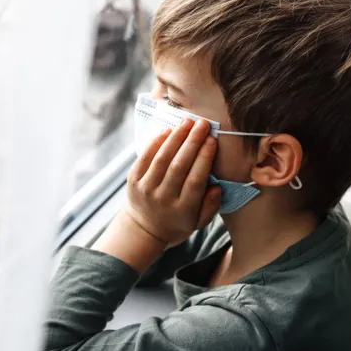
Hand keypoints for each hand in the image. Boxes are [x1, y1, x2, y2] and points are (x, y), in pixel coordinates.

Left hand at [124, 117, 220, 246]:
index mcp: (183, 210)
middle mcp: (163, 199)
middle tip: (203, 124)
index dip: (204, 158)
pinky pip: (145, 157)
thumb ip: (211, 206)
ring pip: (162, 159)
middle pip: (179, 166)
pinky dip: (156, 142)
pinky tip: (168, 130)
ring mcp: (146, 189)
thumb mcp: (198, 222)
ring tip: (187, 122)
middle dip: (192, 142)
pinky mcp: (133, 181)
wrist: (145, 228)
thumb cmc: (178, 221)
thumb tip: (216, 186)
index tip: (212, 140)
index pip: (196, 180)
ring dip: (176, 137)